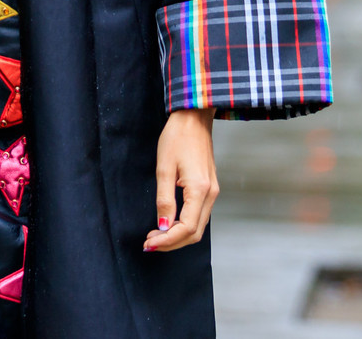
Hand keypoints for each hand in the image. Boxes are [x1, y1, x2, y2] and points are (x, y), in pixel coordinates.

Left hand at [143, 106, 218, 251]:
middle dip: (172, 242)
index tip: (149, 243)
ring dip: (178, 235)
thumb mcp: (164, 168)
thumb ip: (164, 199)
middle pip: (194, 233)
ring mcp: (212, 192)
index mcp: (199, 189)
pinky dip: (184, 225)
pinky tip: (168, 223)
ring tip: (156, 234)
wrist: (194, 119)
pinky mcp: (209, 188)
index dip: (167, 240)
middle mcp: (210, 194)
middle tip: (150, 243)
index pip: (186, 228)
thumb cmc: (177, 138)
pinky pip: (199, 215)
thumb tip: (162, 225)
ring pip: (198, 226)